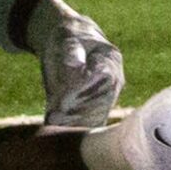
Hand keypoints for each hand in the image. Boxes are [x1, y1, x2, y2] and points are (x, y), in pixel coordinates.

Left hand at [26, 0, 125, 129]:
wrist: (73, 43)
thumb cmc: (67, 40)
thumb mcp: (65, 39)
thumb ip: (70, 52)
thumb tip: (74, 64)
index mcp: (110, 58)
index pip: (102, 77)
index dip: (82, 91)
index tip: (61, 102)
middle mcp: (116, 77)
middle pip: (103, 100)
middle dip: (78, 112)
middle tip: (53, 118)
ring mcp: (111, 93)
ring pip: (100, 114)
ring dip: (77, 123)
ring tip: (54, 125)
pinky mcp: (101, 105)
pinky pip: (94, 121)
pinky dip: (77, 128)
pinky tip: (59, 130)